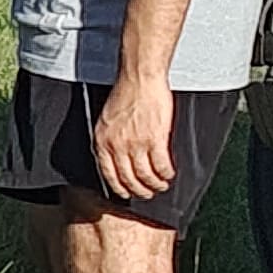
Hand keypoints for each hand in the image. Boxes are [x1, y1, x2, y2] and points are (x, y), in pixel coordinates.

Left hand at [97, 76, 180, 204]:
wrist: (139, 79)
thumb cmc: (125, 94)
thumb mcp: (107, 120)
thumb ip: (109, 140)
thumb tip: (115, 158)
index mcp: (103, 141)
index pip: (109, 174)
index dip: (119, 188)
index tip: (126, 193)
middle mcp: (117, 145)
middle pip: (128, 179)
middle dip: (140, 191)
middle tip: (148, 193)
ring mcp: (136, 144)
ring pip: (146, 176)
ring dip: (155, 184)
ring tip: (161, 185)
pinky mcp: (155, 139)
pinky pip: (161, 165)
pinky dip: (166, 173)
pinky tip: (169, 173)